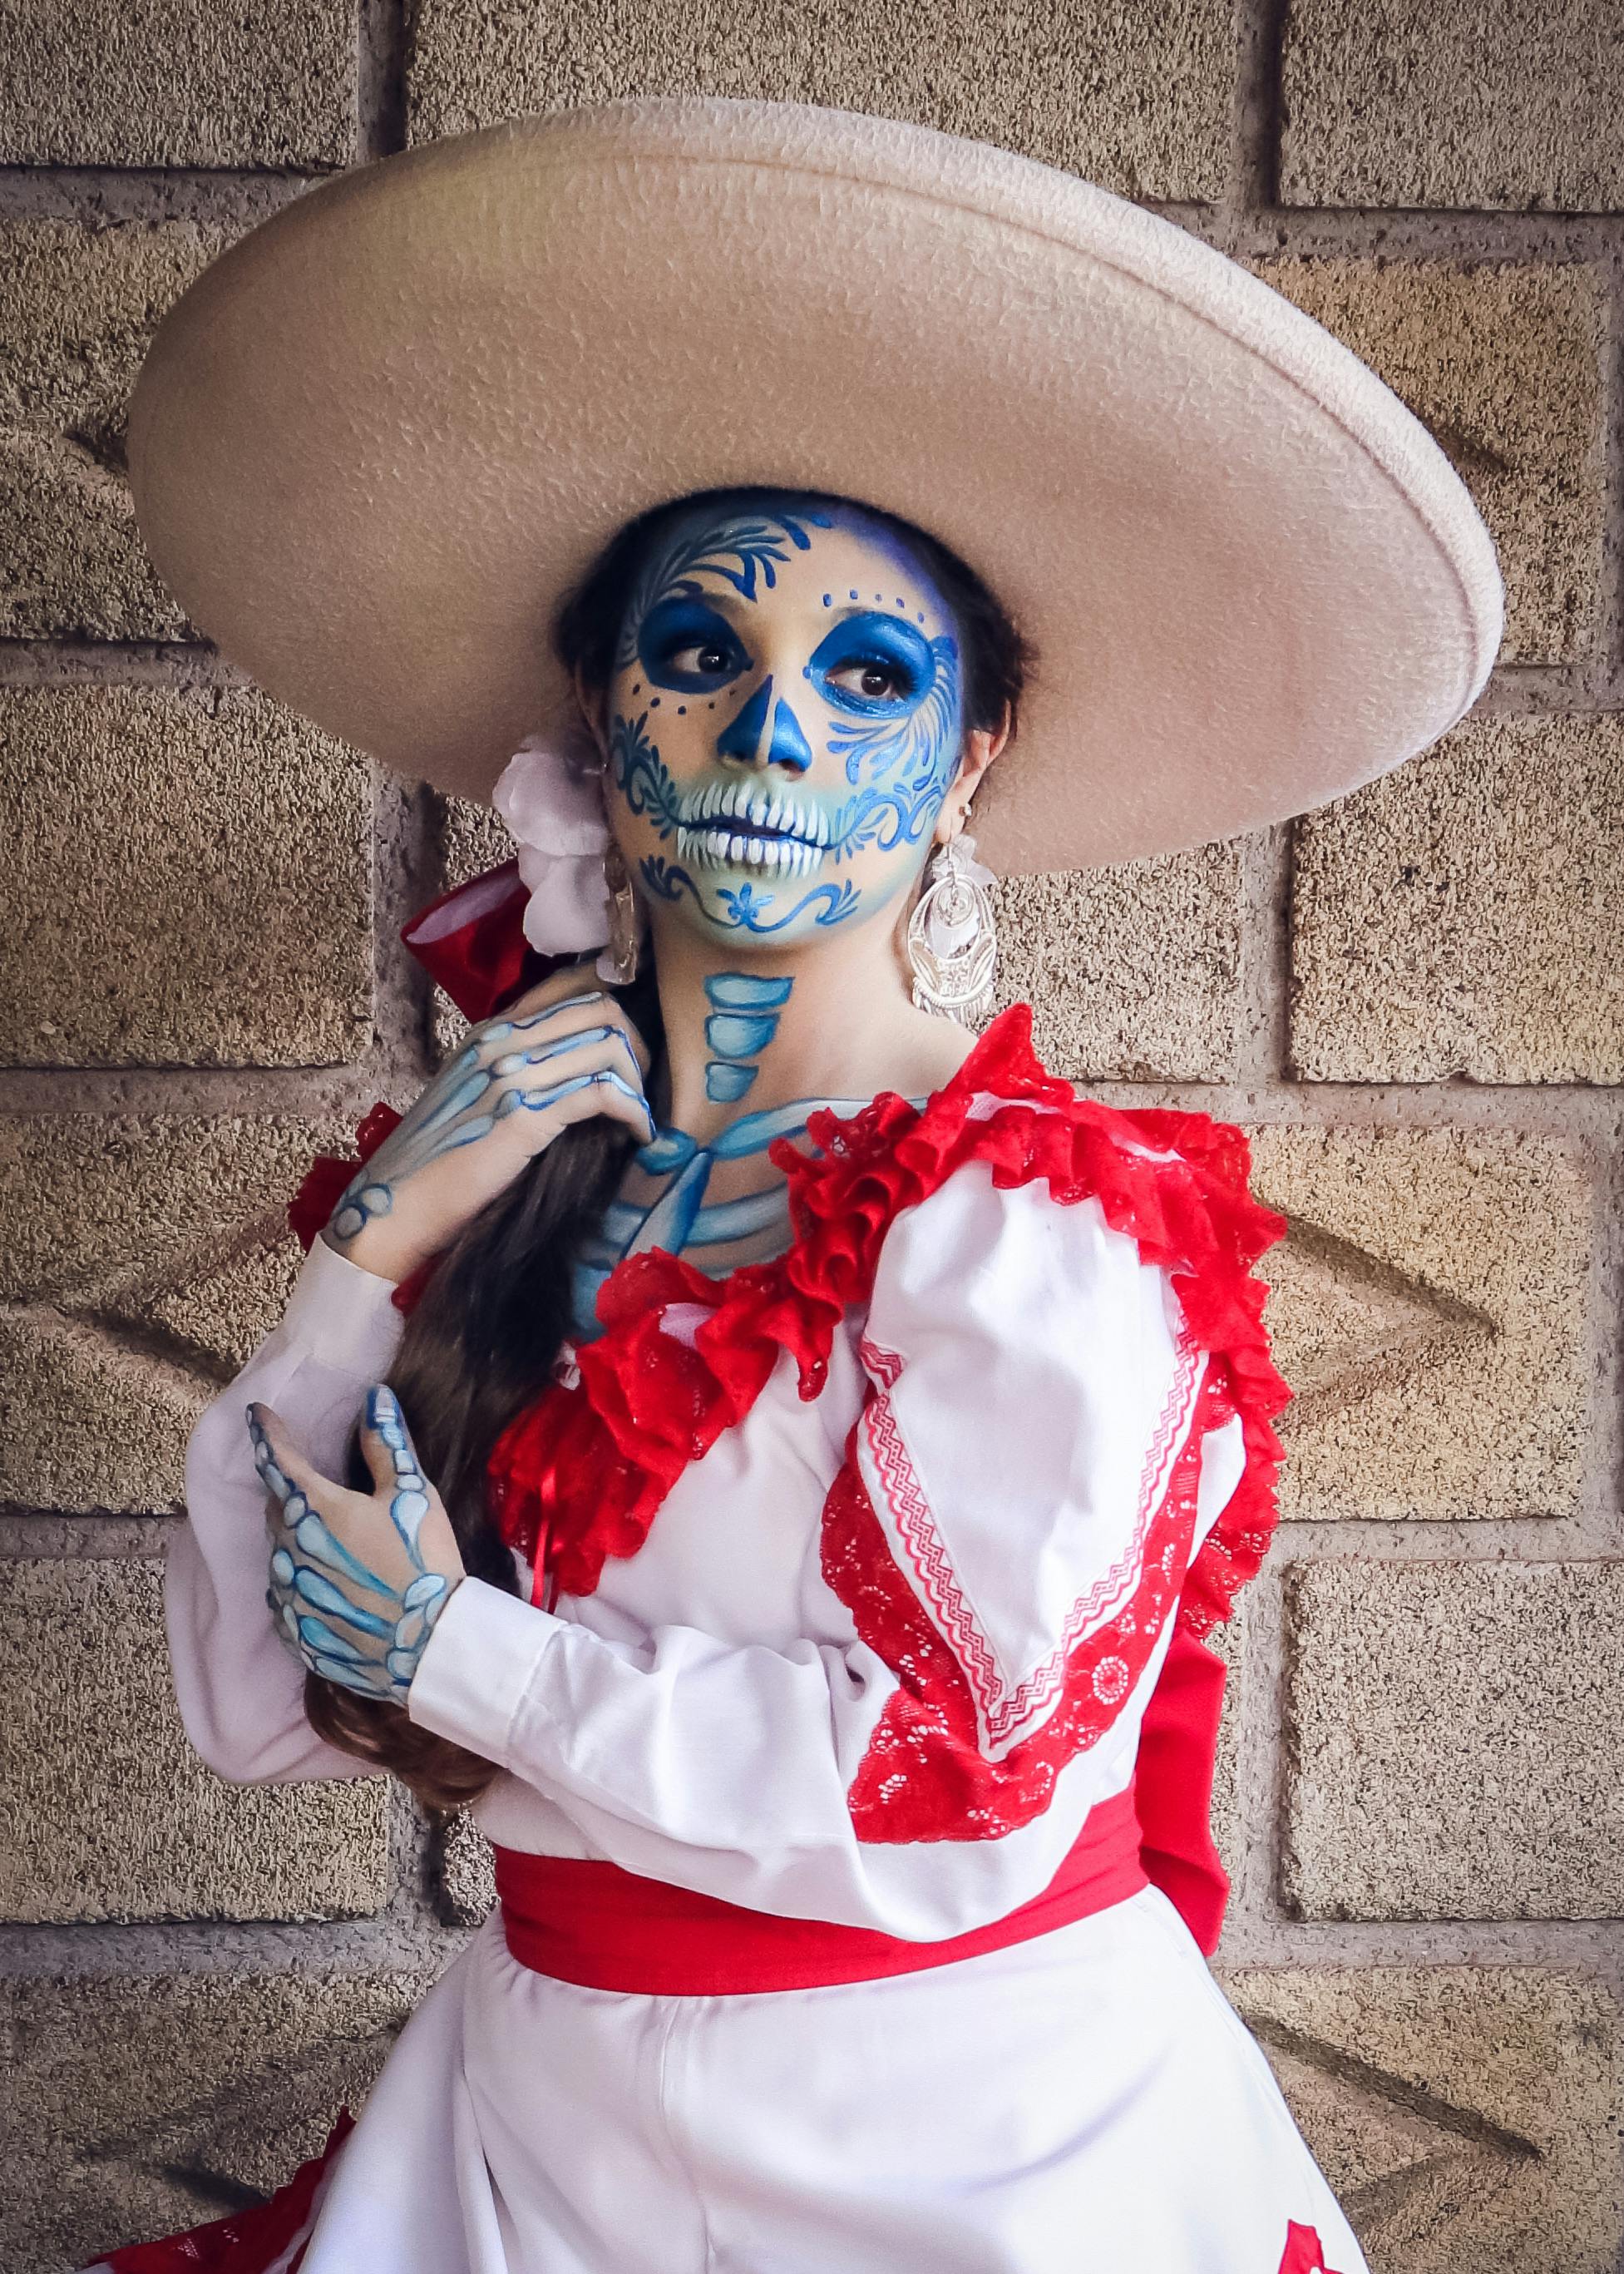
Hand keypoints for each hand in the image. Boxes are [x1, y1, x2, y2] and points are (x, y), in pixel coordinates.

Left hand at [250, 1386, 465, 1703]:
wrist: (430, 1647)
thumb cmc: (424, 1562)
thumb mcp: (412, 1495)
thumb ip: (387, 1445)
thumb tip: (374, 1398)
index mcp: (314, 1509)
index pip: (278, 1460)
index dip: (268, 1433)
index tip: (257, 1413)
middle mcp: (288, 1551)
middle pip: (277, 1509)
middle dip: (290, 1491)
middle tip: (318, 1487)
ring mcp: (288, 1597)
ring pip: (280, 1554)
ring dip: (297, 1540)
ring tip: (334, 1545)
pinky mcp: (295, 1634)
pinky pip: (286, 1598)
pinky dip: (300, 1583)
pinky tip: (329, 1587)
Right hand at [325, 963, 654, 1281]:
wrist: (398, 1204)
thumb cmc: (438, 1160)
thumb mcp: (475, 1095)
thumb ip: (516, 1069)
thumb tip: (575, 1070)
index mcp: (491, 1031)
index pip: (568, 983)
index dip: (616, 1005)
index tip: (632, 1044)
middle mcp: (503, 1041)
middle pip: (601, 1008)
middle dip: (638, 1045)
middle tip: (640, 1085)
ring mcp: (514, 1074)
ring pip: (609, 1043)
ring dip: (639, 1081)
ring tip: (639, 1115)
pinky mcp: (528, 1117)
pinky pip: (605, 1093)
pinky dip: (635, 1113)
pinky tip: (640, 1135)